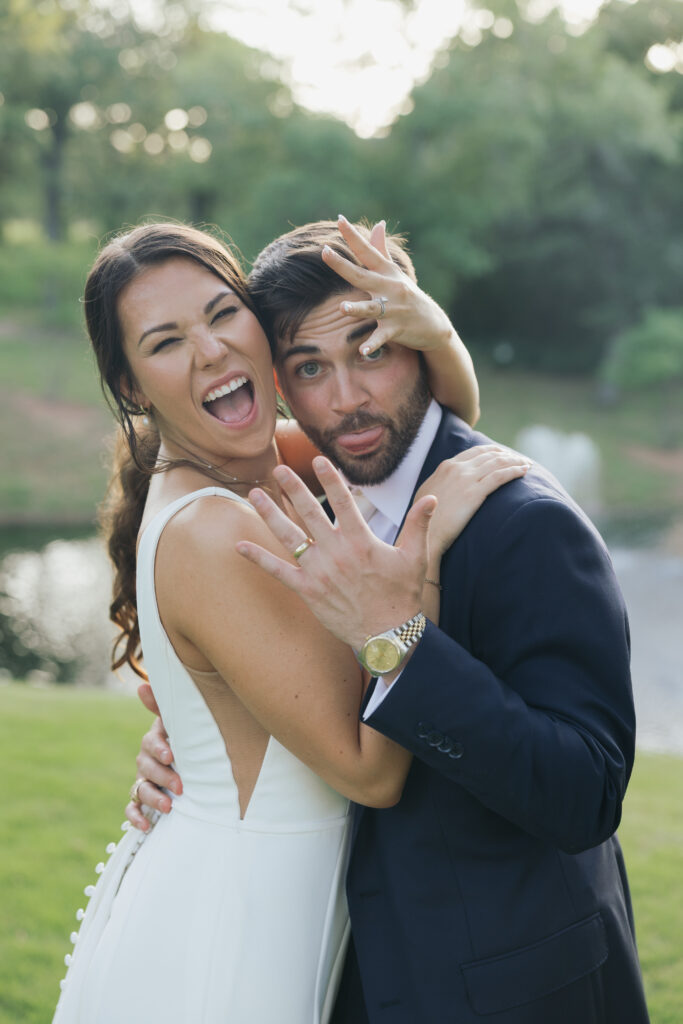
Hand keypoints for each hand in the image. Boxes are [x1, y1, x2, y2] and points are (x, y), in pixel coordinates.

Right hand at [124, 683, 181, 830]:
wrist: (193, 760)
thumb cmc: (186, 737)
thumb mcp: (179, 723)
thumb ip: (162, 706)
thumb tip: (141, 685)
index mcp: (155, 739)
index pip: (151, 742)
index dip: (159, 748)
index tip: (171, 755)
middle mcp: (146, 759)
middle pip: (145, 767)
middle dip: (162, 776)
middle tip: (181, 785)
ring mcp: (144, 780)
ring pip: (140, 788)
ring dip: (153, 797)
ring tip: (169, 806)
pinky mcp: (143, 799)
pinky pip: (132, 808)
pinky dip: (136, 817)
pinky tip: (146, 826)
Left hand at [236, 456, 435, 650]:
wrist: (387, 635)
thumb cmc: (402, 595)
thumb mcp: (414, 558)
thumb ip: (418, 525)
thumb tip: (431, 498)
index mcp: (361, 541)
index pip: (343, 502)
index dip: (330, 479)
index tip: (318, 459)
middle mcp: (336, 553)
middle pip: (310, 513)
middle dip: (293, 488)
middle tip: (279, 468)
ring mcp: (318, 572)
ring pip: (288, 536)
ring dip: (270, 514)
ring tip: (255, 494)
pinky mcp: (307, 591)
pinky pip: (277, 572)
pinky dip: (258, 559)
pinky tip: (239, 546)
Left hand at [322, 214, 455, 357]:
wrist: (434, 325)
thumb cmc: (408, 296)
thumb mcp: (395, 273)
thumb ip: (381, 250)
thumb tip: (378, 222)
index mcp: (387, 273)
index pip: (367, 251)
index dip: (353, 236)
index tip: (339, 219)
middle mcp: (390, 288)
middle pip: (362, 275)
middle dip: (343, 265)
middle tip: (325, 252)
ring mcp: (394, 309)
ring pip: (372, 308)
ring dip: (358, 309)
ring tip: (342, 308)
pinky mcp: (397, 330)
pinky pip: (382, 337)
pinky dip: (373, 344)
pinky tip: (362, 351)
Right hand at [414, 446, 530, 557]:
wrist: (423, 535)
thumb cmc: (425, 522)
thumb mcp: (428, 495)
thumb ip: (441, 485)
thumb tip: (448, 485)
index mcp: (445, 467)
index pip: (475, 452)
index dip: (492, 452)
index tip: (504, 455)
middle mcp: (456, 468)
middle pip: (488, 455)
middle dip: (507, 455)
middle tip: (520, 459)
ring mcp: (465, 479)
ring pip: (497, 463)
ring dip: (515, 461)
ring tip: (527, 464)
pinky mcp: (474, 493)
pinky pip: (500, 476)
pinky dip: (514, 471)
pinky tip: (524, 472)